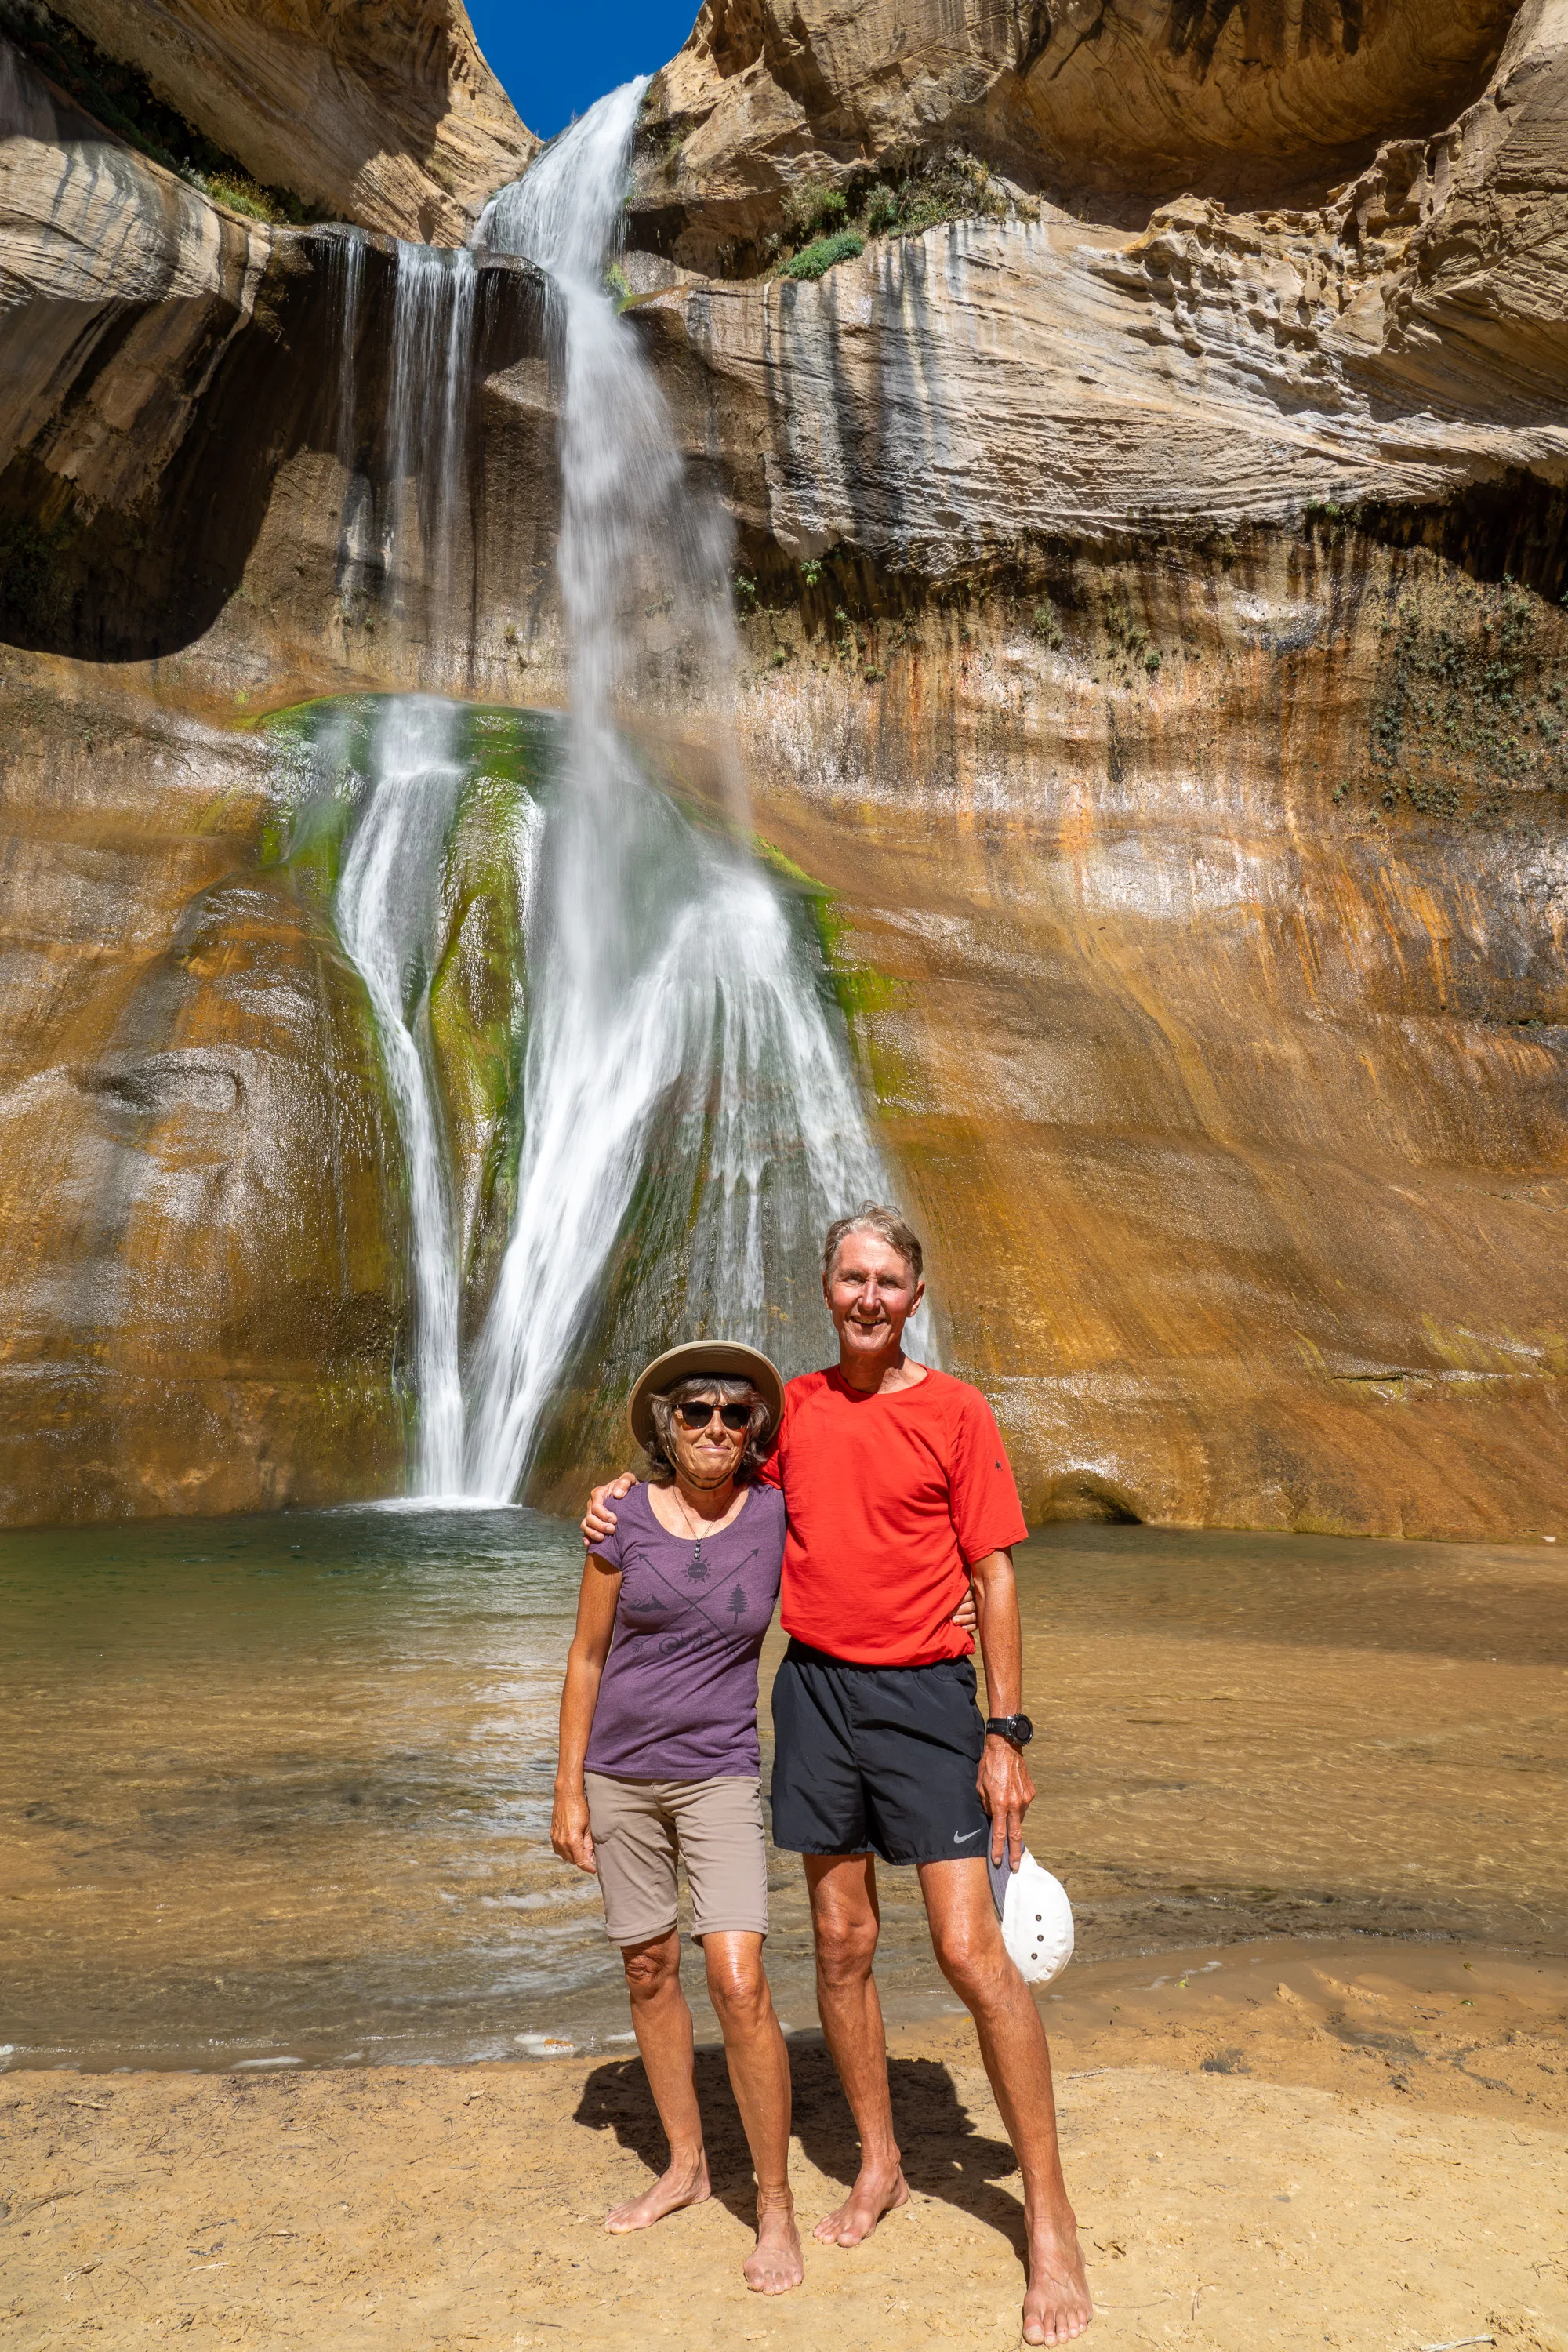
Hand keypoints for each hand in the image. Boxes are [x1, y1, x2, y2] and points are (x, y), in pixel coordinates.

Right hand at [551, 1785, 595, 1872]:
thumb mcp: (588, 1826)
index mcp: (572, 1841)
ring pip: (564, 1856)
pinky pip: (558, 1849)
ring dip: (573, 1856)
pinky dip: (565, 1851)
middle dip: (581, 1861)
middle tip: (590, 1857)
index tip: (594, 1870)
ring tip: (582, 1851)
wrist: (566, 1795)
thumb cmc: (580, 1808)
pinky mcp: (552, 1834)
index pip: (580, 1862)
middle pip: (572, 1860)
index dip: (588, 1868)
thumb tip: (591, 1858)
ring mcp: (555, 1838)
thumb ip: (589, 1844)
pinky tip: (572, 1846)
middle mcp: (561, 1842)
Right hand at [582, 1471, 634, 1545]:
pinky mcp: (593, 1524)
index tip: (615, 1520)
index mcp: (599, 1493)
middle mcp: (592, 1504)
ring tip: (603, 1538)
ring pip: (585, 1525)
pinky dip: (586, 1538)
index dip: (603, 1514)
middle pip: (590, 1517)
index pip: (596, 1505)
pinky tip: (590, 1544)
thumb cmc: (628, 1487)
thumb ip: (625, 1482)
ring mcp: (591, 1514)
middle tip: (612, 1530)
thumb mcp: (629, 1480)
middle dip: (599, 1525)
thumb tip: (617, 1494)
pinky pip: (585, 1531)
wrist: (630, 1497)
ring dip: (592, 1533)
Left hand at [950, 1581, 976, 1635]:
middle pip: (970, 1606)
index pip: (968, 1595)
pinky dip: (969, 1627)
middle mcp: (976, 1602)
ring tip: (954, 1621)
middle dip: (960, 1610)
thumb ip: (952, 1593)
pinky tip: (962, 1629)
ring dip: (963, 1619)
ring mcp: (978, 1613)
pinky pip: (975, 1626)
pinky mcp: (978, 1623)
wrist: (951, 1612)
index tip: (949, 1604)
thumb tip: (944, 1593)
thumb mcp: (952, 1593)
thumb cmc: (949, 1598)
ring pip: (973, 1616)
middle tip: (949, 1614)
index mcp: (971, 1592)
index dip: (959, 1600)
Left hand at [976, 1734, 1034, 1869]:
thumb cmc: (988, 1766)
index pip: (999, 1833)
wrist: (1005, 1747)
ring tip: (1006, 1815)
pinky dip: (1016, 1808)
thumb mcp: (980, 1787)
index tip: (998, 1861)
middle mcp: (1014, 1803)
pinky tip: (1010, 1801)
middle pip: (1015, 1835)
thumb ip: (986, 1806)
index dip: (998, 1849)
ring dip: (1012, 1822)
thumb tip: (992, 1820)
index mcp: (999, 1803)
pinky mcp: (1030, 1792)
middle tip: (1015, 1867)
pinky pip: (1022, 1806)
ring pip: (1018, 1818)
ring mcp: (1025, 1798)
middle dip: (1014, 1853)